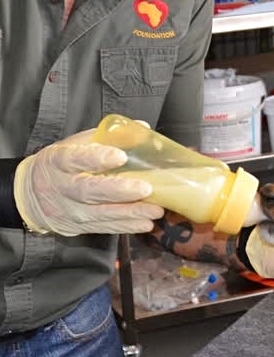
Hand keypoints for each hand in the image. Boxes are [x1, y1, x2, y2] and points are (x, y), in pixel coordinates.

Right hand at [13, 128, 163, 235]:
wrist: (33, 195)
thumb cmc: (61, 166)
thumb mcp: (74, 146)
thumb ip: (106, 138)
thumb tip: (142, 128)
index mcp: (58, 161)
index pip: (75, 159)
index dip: (97, 158)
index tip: (120, 155)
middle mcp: (63, 188)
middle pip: (90, 191)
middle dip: (120, 191)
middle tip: (146, 188)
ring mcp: (71, 211)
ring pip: (102, 214)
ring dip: (131, 213)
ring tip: (155, 210)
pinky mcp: (81, 227)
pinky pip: (106, 228)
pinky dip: (127, 227)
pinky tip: (146, 223)